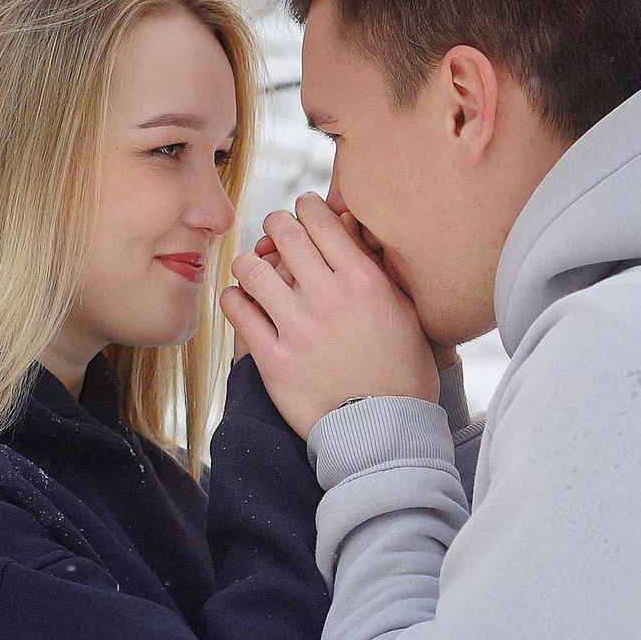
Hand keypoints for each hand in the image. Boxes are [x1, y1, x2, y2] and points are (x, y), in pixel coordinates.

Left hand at [224, 194, 439, 439]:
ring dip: (251, 262)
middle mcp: (328, 298)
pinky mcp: (274, 360)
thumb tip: (355, 231)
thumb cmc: (403, 372)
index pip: (322, 220)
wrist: (386, 432)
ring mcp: (298, 329)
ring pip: (251, 268)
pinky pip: (237, 311)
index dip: (307, 207)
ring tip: (256, 270)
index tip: (303, 211)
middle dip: (276, 225)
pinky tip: (243, 302)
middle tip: (276, 233)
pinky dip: (235, 299)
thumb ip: (379, 270)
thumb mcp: (406, 312)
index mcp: (364, 281)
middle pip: (283, 232)